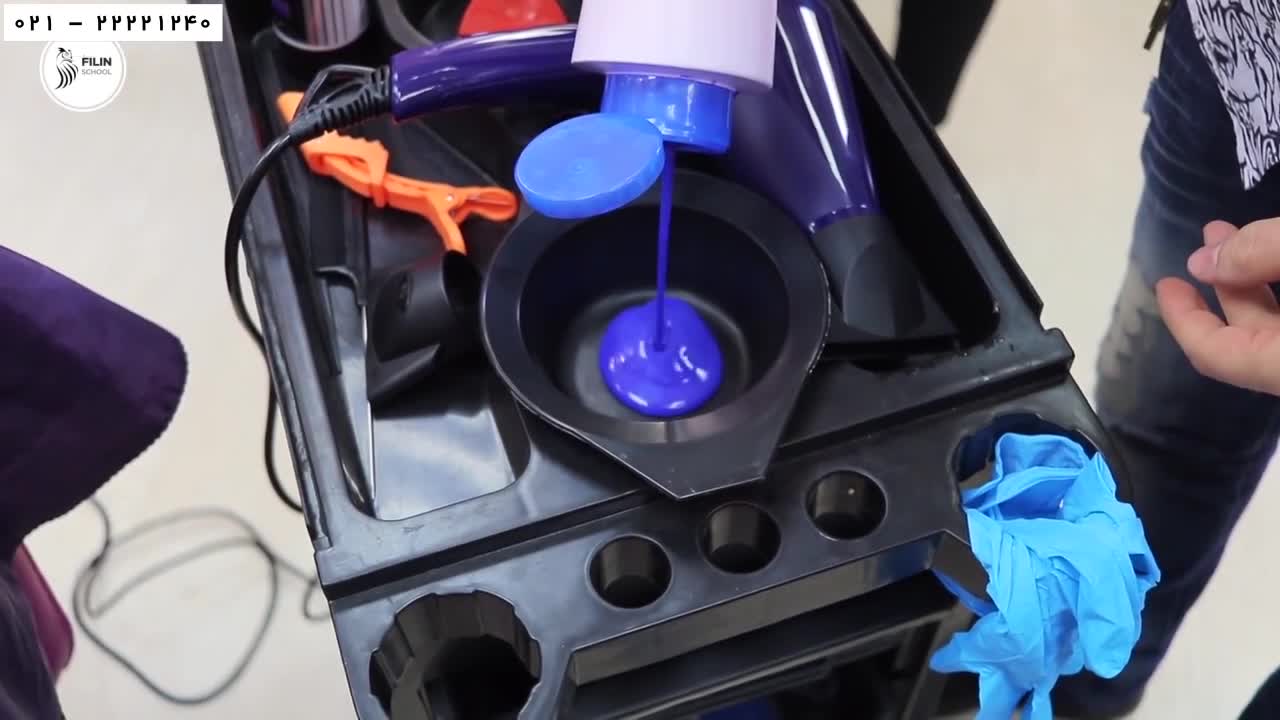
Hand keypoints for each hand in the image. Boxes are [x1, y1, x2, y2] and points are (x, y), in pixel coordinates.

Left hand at [1156, 219, 1279, 395]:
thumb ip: (1262, 252)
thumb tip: (1205, 262)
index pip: (1219, 356)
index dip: (1184, 320)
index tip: (1166, 284)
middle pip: (1249, 340)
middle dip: (1225, 285)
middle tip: (1212, 236)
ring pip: (1276, 331)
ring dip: (1254, 282)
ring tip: (1236, 235)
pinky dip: (1277, 290)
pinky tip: (1271, 254)